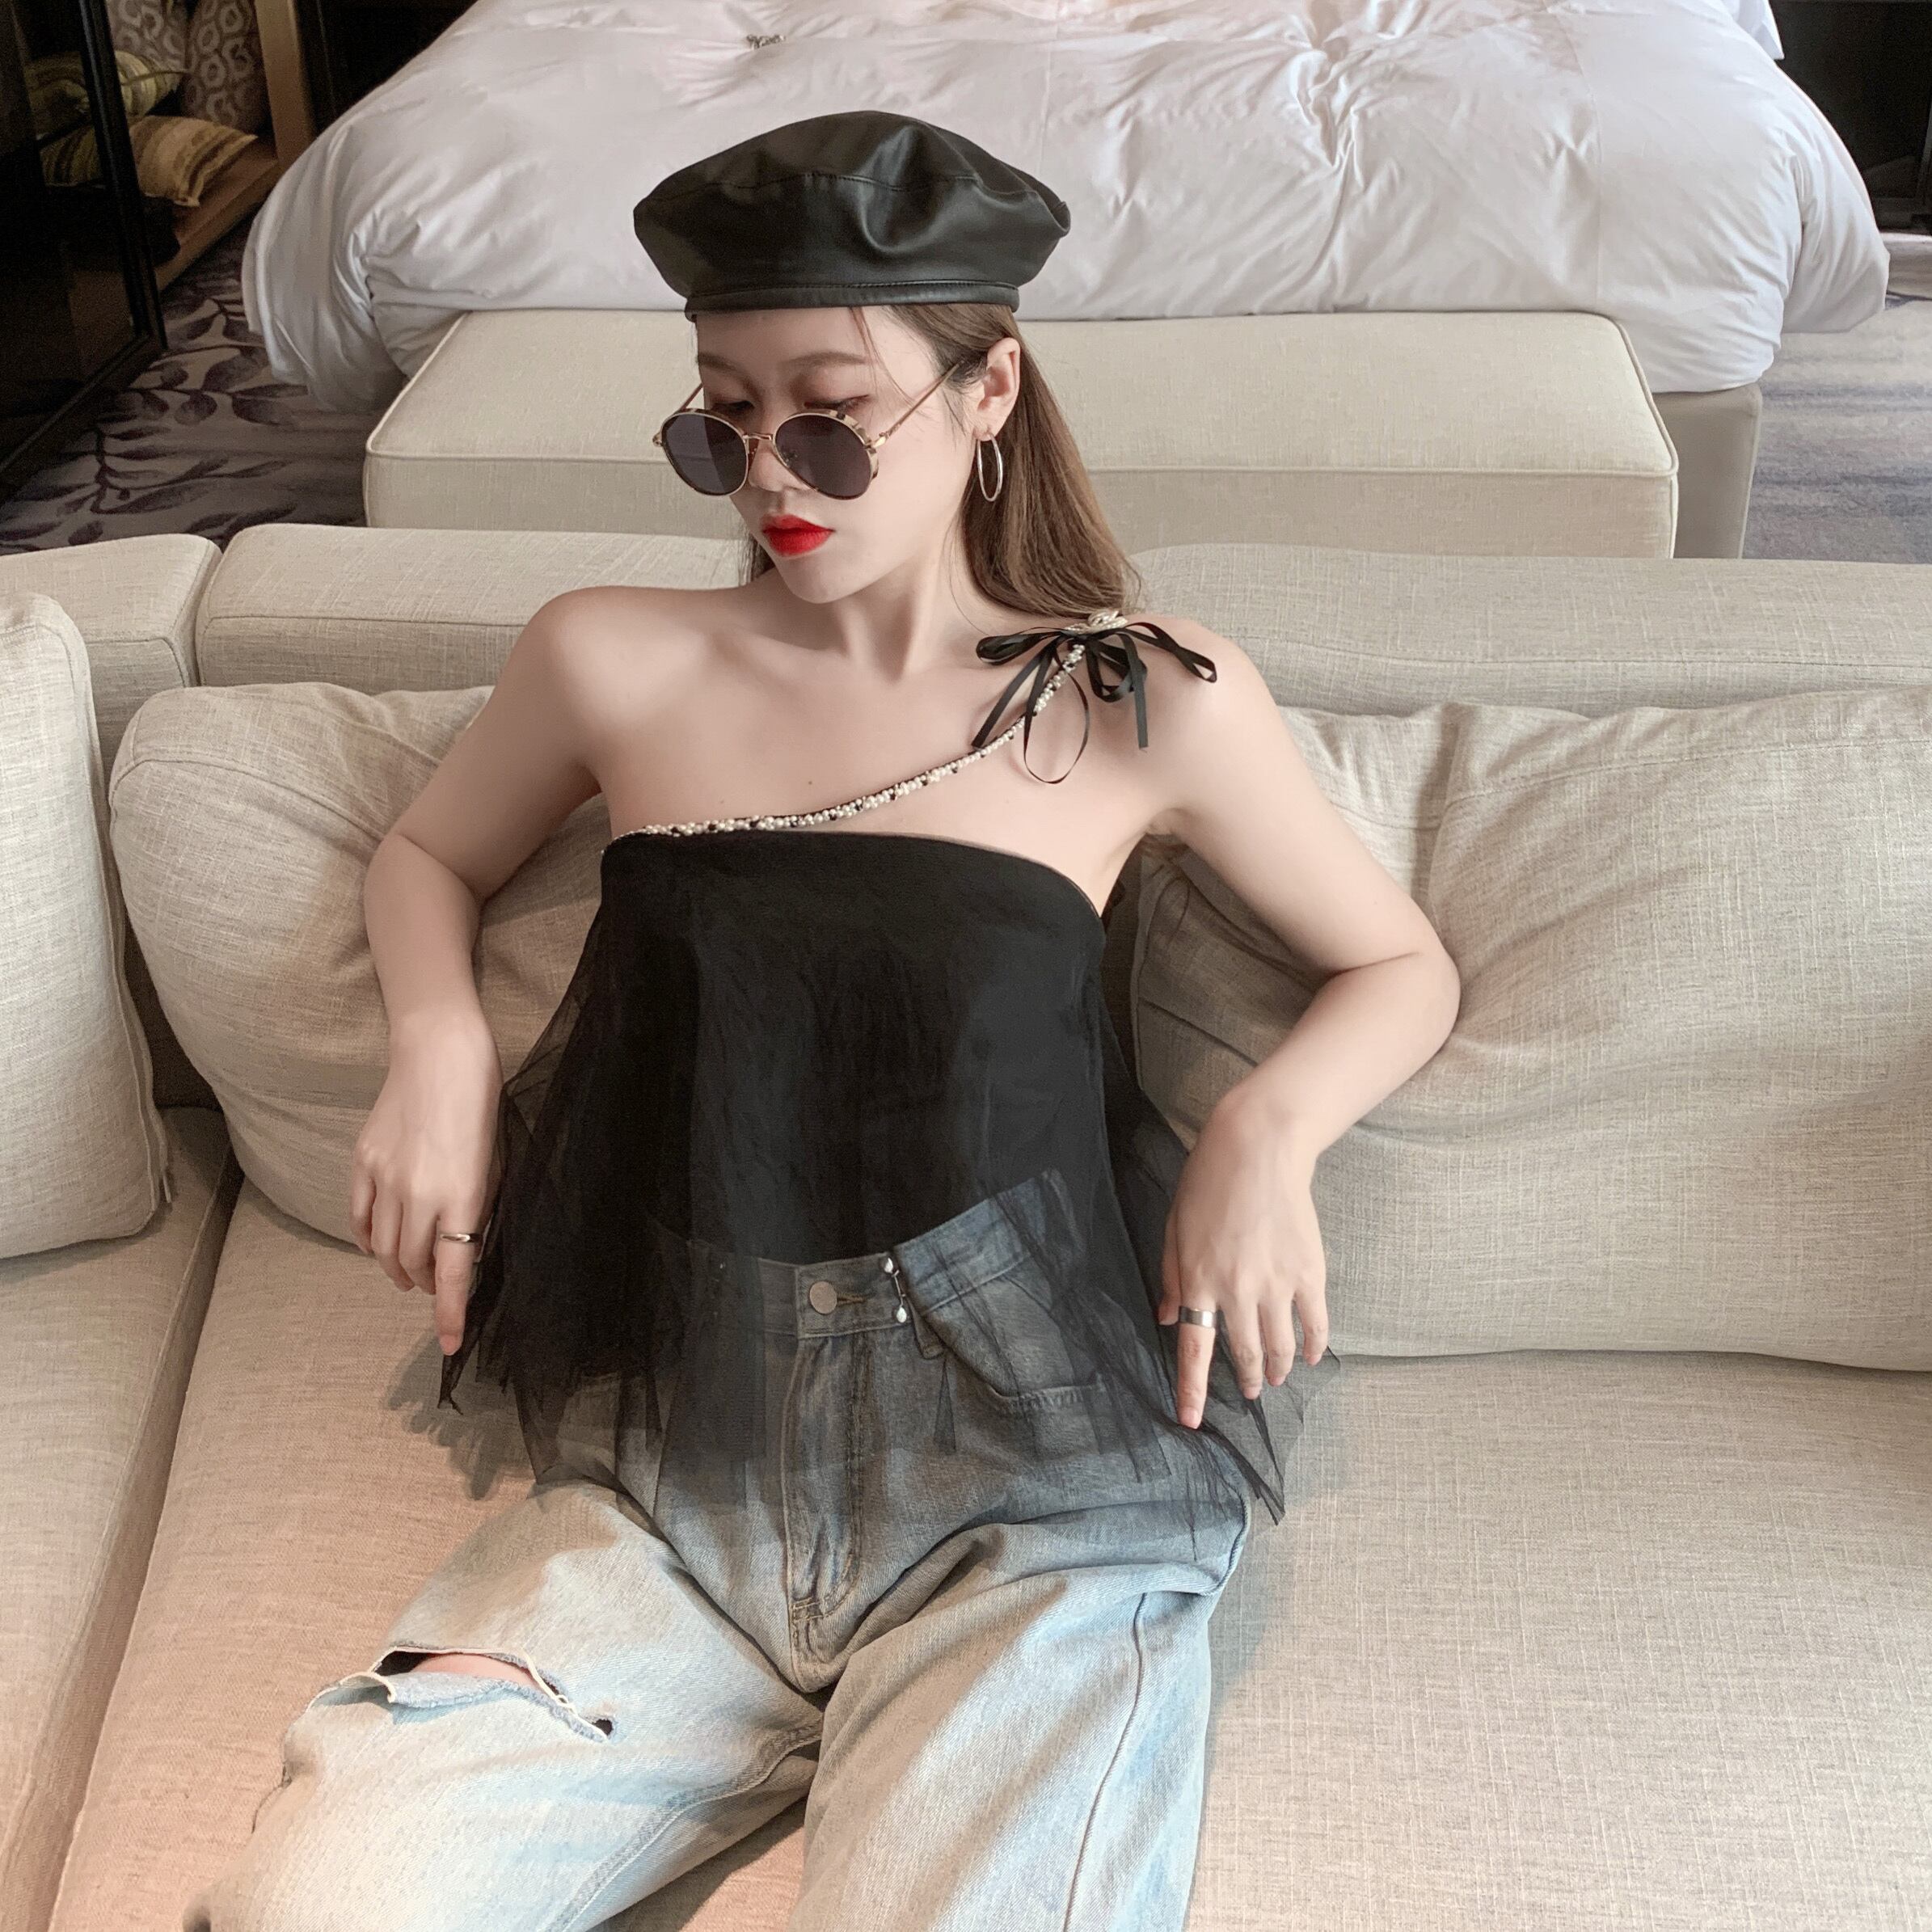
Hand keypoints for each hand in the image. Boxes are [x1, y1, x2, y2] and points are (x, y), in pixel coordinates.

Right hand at [348, 1015, 502, 1359]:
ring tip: (408, 1275)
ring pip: (381, 1247)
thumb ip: (479, 1205)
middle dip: (424, 1286)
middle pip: (412, 1263)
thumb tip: (468, 1241)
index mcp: (463, 1196)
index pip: (453, 1271)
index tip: (450, 1344)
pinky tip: (376, 1247)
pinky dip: (366, 1240)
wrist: (441, 1051)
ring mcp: (385, 1178)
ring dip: (396, 1268)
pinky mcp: (363, 1161)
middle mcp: (419, 1194)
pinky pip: (358, 1217)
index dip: (450, 1312)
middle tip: (434, 1292)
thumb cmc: (482, 1103)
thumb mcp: (496, 1161)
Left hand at [1157, 1096, 1330, 1428]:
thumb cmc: (1208, 1183)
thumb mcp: (1175, 1229)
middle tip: (1250, 1393)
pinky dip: (1314, 1345)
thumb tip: (1169, 1319)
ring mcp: (1277, 1285)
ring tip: (1278, 1379)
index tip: (1191, 1421)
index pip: (1195, 1351)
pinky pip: (1315, 1323)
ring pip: (1281, 1346)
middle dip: (1247, 1381)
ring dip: (1279, 1369)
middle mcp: (1238, 1291)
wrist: (1258, 1149)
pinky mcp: (1310, 1273)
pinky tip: (1311, 1356)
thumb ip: (1173, 1278)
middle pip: (1245, 1354)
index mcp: (1199, 1282)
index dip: (1192, 1390)